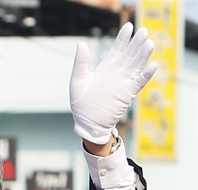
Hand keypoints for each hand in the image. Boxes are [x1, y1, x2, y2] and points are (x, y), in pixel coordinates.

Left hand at [70, 22, 157, 144]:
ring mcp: (123, 83)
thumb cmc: (80, 104)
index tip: (129, 26)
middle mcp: (116, 74)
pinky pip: (139, 82)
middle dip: (136, 43)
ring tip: (149, 43)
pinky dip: (146, 74)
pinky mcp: (128, 94)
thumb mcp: (78, 80)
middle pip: (129, 55)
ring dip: (143, 55)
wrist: (87, 123)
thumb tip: (80, 43)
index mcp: (105, 69)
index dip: (123, 38)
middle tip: (144, 30)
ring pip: (136, 66)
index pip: (116, 50)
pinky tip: (153, 65)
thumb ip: (80, 62)